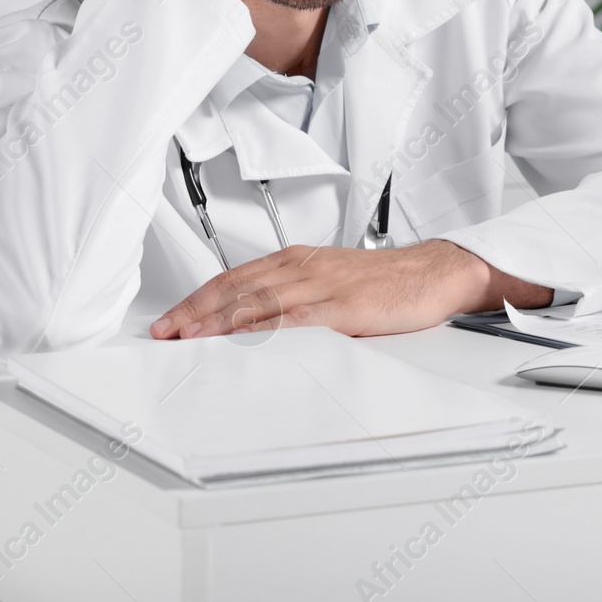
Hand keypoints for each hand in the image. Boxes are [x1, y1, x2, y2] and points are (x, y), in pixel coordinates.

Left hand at [149, 239, 552, 339]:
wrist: (438, 271)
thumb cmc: (392, 281)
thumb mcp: (335, 283)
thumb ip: (298, 301)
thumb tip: (261, 328)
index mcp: (299, 261)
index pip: (236, 279)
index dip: (199, 300)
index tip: (173, 320)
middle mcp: (304, 268)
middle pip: (236, 288)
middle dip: (195, 312)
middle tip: (164, 332)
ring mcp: (322, 286)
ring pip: (258, 301)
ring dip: (218, 321)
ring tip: (188, 339)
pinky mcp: (343, 307)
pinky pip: (296, 317)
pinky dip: (264, 328)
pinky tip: (243, 340)